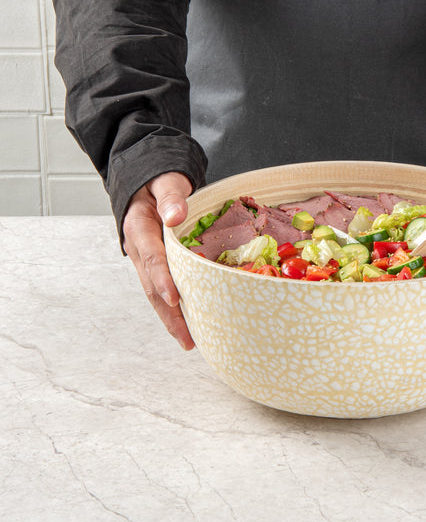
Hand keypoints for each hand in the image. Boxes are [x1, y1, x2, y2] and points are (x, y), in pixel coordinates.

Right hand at [122, 172, 194, 349]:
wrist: (147, 181)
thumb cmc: (159, 180)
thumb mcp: (166, 181)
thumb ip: (171, 197)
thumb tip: (174, 216)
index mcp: (139, 227)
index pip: (152, 257)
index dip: (163, 279)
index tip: (176, 297)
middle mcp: (139, 248)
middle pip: (151, 286)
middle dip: (169, 314)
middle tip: (187, 337)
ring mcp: (146, 259)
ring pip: (155, 294)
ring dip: (172, 318)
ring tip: (190, 341)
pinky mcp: (155, 264)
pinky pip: (163, 289)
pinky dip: (175, 308)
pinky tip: (190, 323)